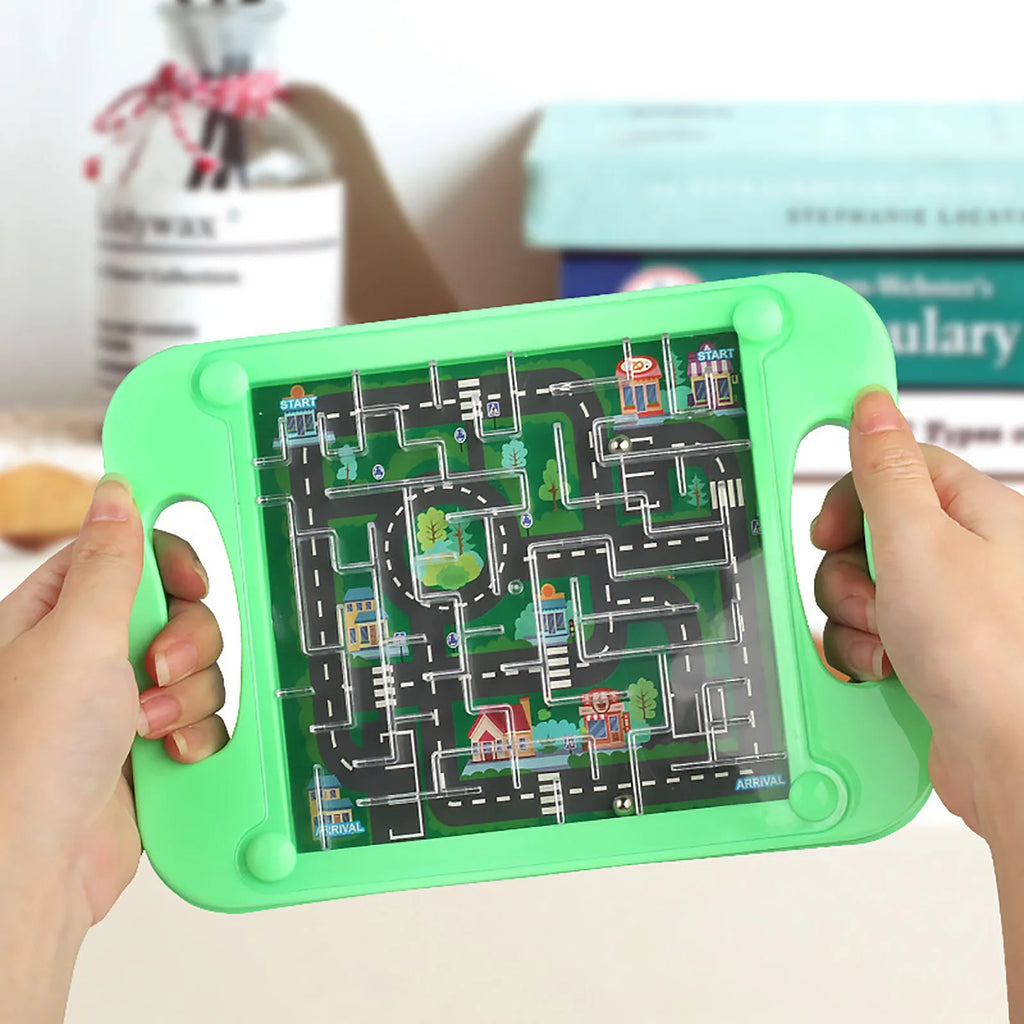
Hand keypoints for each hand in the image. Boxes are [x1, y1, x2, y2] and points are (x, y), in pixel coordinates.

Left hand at [0, 475, 226, 1020]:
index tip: (186, 580)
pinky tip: (167, 752)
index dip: (168, 562)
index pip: (131, 556)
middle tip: (155, 665)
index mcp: (58, 615)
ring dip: (188, 696)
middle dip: (184, 641)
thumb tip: (116, 495)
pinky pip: (205, 717)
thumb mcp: (76, 638)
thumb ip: (111, 563)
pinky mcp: (153, 747)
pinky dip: (197, 734)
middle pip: (180, 612)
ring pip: (201, 667)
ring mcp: (123, 703)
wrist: (36, 867)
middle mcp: (91, 656)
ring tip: (146, 726)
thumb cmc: (26, 758)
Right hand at [812, 388, 1023, 839]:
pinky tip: (888, 669)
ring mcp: (948, 610)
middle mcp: (968, 559)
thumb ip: (885, 470)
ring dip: (854, 618)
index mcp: (978, 515)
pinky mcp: (929, 655)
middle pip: (871, 533)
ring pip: (863, 589)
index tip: (833, 525)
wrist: (1010, 757)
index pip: (900, 468)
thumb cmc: (987, 653)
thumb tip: (872, 406)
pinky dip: (864, 652)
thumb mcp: (918, 540)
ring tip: (888, 642)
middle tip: (873, 592)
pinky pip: (870, 634)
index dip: (856, 493)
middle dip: (849, 569)